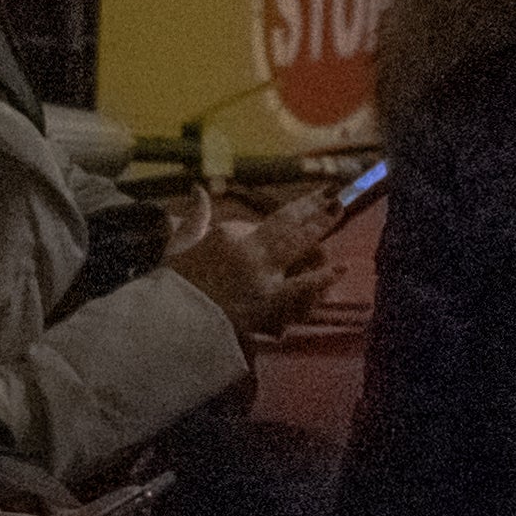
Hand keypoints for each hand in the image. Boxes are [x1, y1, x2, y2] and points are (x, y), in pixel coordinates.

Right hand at [162, 191, 331, 332]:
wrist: (172, 326)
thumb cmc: (172, 288)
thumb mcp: (177, 247)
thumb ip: (194, 217)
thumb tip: (199, 188)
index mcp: (227, 234)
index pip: (256, 223)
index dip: (274, 220)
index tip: (293, 209)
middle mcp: (250, 249)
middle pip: (287, 222)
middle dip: (311, 206)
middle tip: (332, 194)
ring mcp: (265, 274)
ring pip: (300, 244)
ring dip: (321, 226)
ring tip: (338, 210)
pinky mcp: (273, 301)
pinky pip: (304, 286)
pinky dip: (324, 277)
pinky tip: (343, 266)